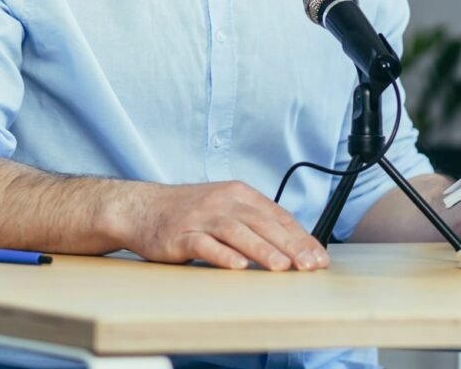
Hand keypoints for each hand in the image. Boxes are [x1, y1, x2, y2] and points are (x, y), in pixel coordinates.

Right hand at [122, 180, 329, 271]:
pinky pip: (204, 244)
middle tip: (310, 265)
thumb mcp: (226, 207)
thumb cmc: (189, 212)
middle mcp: (223, 202)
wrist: (142, 208)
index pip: (278, 215)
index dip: (301, 237)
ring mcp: (201, 217)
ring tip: (282, 267)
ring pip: (237, 232)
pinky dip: (222, 255)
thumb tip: (293, 245)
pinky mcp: (180, 234)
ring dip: (262, 250)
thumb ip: (255, 221)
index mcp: (239, 194)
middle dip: (290, 246)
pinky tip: (238, 266)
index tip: (319, 257)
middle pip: (262, 223)